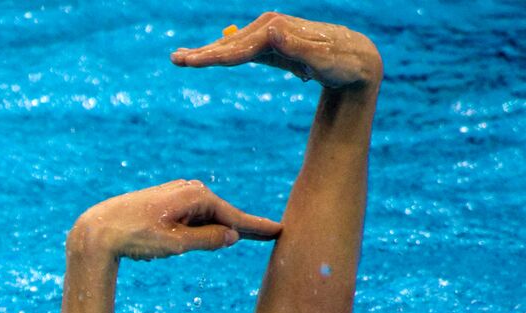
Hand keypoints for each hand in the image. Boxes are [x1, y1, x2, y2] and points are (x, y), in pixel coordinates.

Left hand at [71, 180, 279, 261]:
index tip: (280, 231)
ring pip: (206, 217)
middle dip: (242, 227)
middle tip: (272, 234)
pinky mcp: (166, 201)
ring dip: (216, 230)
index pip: (234, 217)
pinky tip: (207, 233)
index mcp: (196, 197)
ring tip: (234, 238)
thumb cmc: (135, 237)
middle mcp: (190, 190)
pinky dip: (201, 227)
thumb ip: (207, 240)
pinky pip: (193, 216)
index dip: (257, 227)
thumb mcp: (175, 244)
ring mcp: (178, 194)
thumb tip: (232, 236)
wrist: (98, 230)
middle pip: (223, 215)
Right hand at [171, 13, 381, 88]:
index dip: (217, 55)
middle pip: (232, 43)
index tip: (194, 64)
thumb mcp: (323, 59)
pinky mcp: (272, 44)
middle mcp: (272, 27)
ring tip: (180, 58)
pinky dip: (222, 53)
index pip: (241, 45)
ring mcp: (271, 35)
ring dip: (207, 52)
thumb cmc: (344, 64)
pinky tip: (206, 56)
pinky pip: (242, 50)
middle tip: (175, 60)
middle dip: (204, 52)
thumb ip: (297, 47)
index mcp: (280, 30)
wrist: (358, 60)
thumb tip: (271, 31)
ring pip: (233, 45)